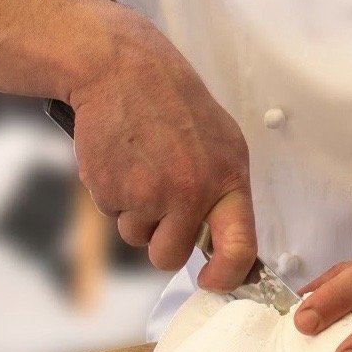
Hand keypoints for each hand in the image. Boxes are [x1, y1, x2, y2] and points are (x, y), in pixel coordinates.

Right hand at [68, 10, 255, 289]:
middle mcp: (191, 192)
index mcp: (228, 179)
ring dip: (135, 213)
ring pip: (137, 237)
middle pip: (171, 256)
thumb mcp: (220, 141)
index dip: (226, 277)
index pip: (239, 248)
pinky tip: (122, 159)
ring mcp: (149, 194)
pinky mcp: (111, 191)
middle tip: (158, 201)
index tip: (212, 281)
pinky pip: (111, 214)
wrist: (124, 70)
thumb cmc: (173, 104)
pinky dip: (113, 193)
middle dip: (161, 239)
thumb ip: (222, 191)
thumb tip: (225, 242)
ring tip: (141, 167)